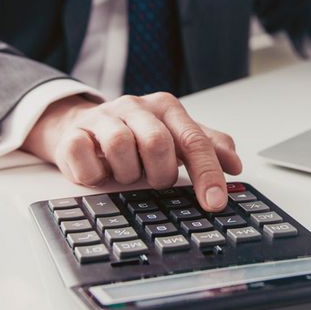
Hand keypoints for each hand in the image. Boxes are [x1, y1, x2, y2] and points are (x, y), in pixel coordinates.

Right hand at [22, 92, 242, 211]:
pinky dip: (95, 172)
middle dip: (159, 173)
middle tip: (155, 181)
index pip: (193, 140)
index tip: (215, 202)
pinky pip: (85, 155)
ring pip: (121, 146)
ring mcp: (103, 118)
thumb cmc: (136, 135)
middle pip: (157, 143)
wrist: (83, 126)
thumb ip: (207, 147)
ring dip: (127, 173)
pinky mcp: (74, 134)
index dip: (207, 173)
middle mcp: (136, 107)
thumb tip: (236, 164)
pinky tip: (100, 172)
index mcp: (166, 107)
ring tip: (127, 174)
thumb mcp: (176, 137)